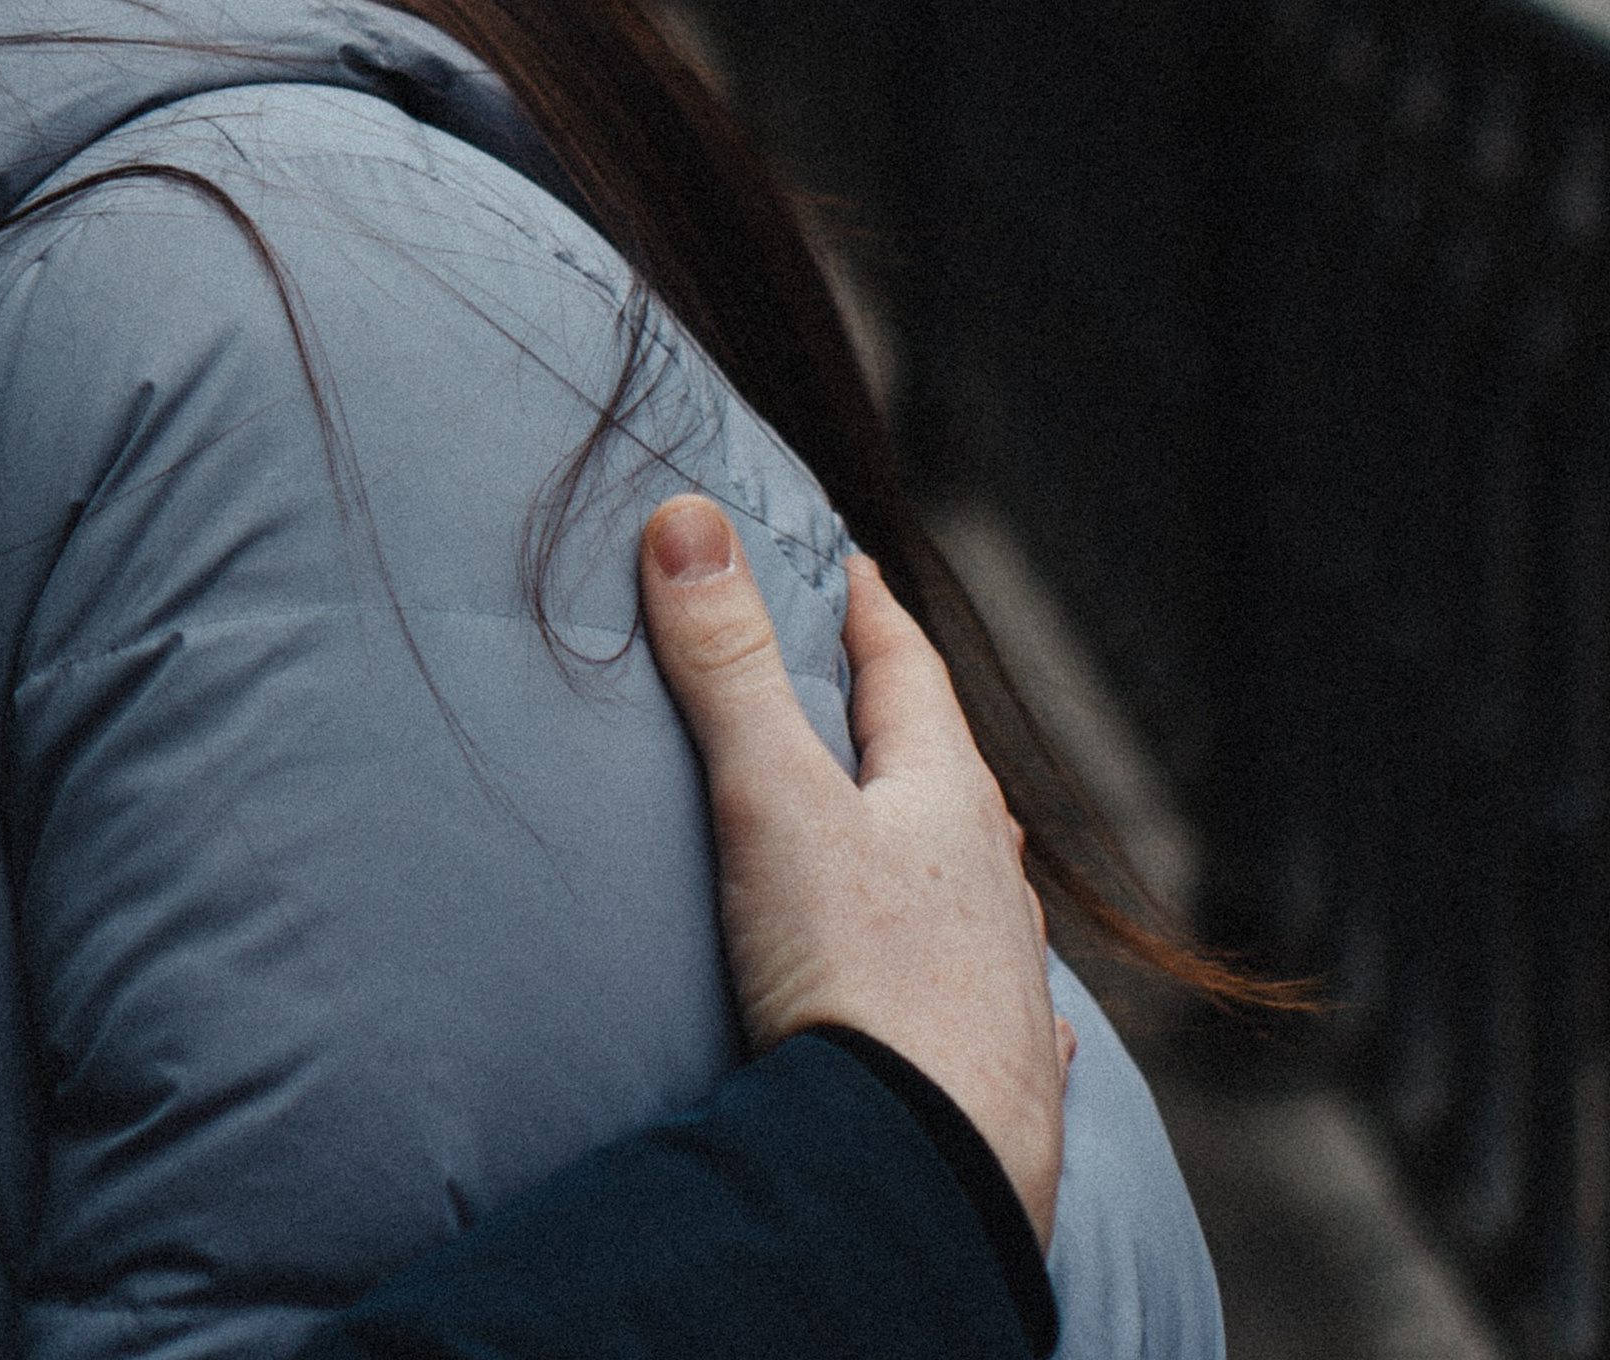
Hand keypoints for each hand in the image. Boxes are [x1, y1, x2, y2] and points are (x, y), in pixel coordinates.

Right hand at [640, 496, 1070, 1249]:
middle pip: (942, 767)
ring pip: (975, 874)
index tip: (843, 562)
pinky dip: (974, 959)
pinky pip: (993, 986)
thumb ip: (726, 665)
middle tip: (862, 681)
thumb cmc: (856, 979)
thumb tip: (687, 517)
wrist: (926, 1172)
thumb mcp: (772, 803)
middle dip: (898, 719)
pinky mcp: (1000, 1065)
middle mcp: (990, 874)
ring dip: (937, 837)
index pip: (904, 664)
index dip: (865, 607)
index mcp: (944, 795)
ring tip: (913, 824)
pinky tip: (987, 980)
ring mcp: (1003, 973)